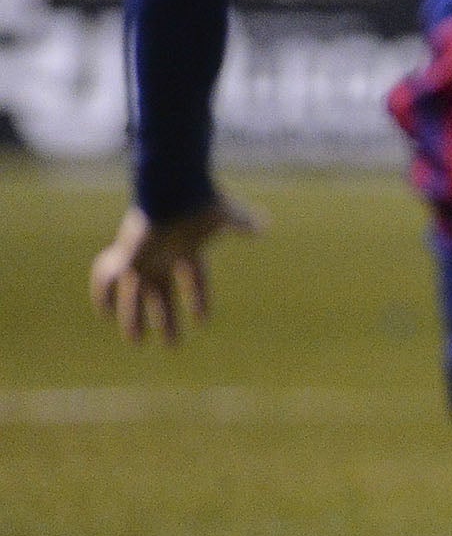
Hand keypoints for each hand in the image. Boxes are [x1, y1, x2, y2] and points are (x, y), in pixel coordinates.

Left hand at [89, 194, 260, 344]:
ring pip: (136, 294)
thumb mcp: (226, 215)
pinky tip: (103, 313)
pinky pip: (108, 279)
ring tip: (136, 341)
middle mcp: (162, 257)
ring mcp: (143, 258)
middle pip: (163, 294)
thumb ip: (241, 222)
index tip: (202, 320)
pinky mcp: (127, 256)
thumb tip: (264, 225)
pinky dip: (103, 294)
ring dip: (134, 317)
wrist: (172, 190)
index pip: (194, 279)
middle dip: (166, 319)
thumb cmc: (199, 202)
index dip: (199, 298)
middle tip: (172, 345)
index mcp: (187, 250)